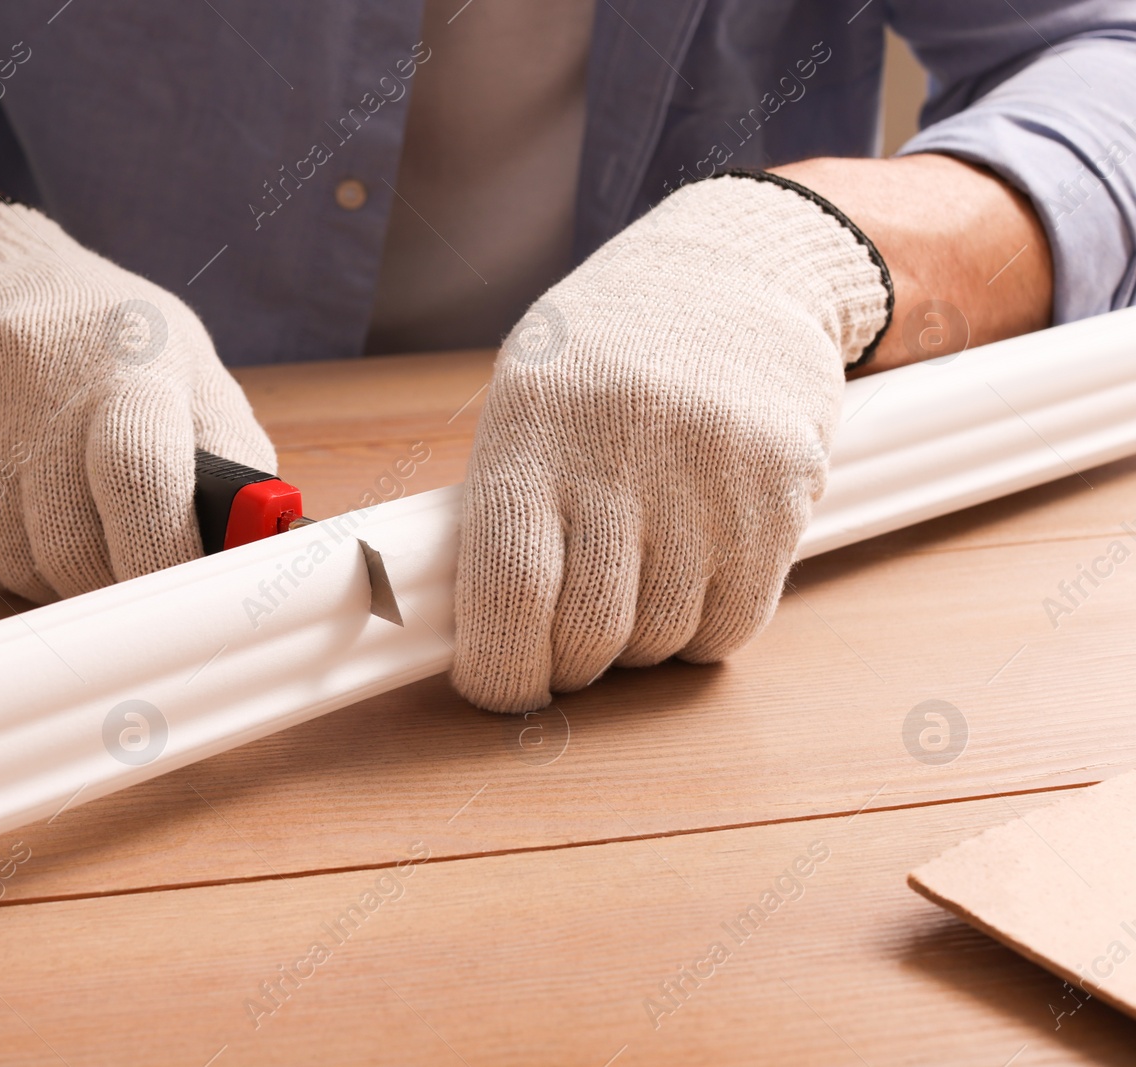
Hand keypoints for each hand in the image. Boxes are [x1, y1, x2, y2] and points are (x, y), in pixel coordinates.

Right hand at [0, 200, 275, 601]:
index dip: (164, 555)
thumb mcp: (189, 367)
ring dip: (61, 574)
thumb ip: (233, 458)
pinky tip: (23, 506)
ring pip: (22, 567)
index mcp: (127, 364)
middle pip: (75, 547)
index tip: (183, 593)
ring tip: (78, 518)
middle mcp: (37, 392)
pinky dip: (12, 559)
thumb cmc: (104, 337)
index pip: (140, 477)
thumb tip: (258, 549)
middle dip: (116, 582)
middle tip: (137, 567)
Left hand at [451, 173, 890, 711]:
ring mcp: (710, 479)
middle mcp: (622, 454)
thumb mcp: (525, 397)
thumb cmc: (606, 351)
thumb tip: (474, 631)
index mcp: (533, 429)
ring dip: (636, 644)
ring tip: (631, 582)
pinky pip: (733, 625)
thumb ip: (500, 507)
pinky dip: (702, 630)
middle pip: (588, 632)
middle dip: (567, 663)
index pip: (508, 590)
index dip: (499, 669)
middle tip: (564, 641)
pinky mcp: (782, 499)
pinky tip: (690, 577)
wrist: (739, 271)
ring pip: (661, 639)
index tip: (499, 687)